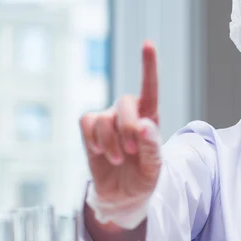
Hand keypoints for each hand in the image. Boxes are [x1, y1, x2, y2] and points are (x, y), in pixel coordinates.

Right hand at [80, 41, 160, 209]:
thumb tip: (144, 126)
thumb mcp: (154, 168)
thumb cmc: (143, 179)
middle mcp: (129, 114)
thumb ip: (151, 148)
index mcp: (150, 118)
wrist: (123, 197)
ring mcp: (108, 121)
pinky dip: (92, 139)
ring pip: (104, 118)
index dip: (148, 66)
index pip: (150, 88)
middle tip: (131, 152)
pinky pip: (86, 122)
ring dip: (110, 142)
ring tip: (118, 160)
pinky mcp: (90, 130)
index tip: (148, 44)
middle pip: (125, 102)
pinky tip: (100, 152)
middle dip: (127, 128)